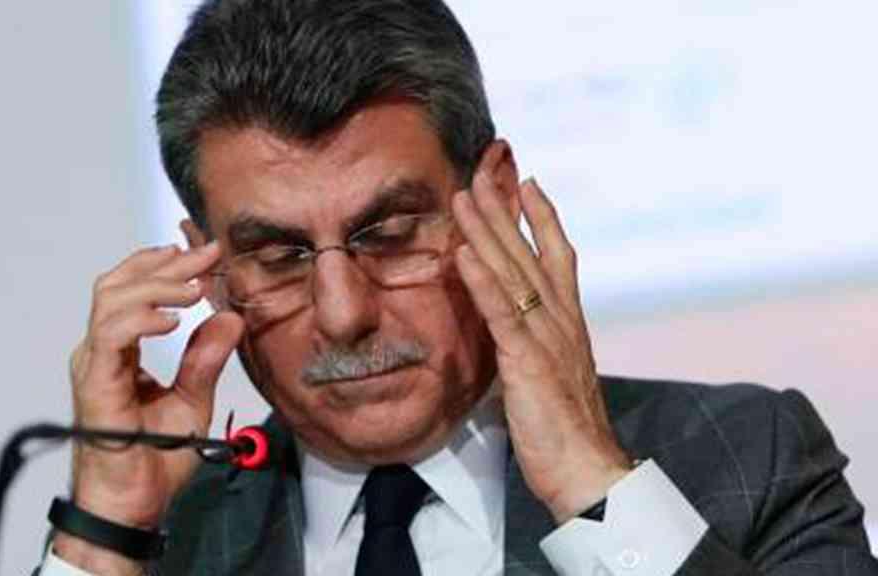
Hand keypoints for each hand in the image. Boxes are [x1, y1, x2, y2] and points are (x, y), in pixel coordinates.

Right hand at [54, 239, 243, 571]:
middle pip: (120, 282)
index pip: (135, 289)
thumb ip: (206, 358)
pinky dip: (142, 318)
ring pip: (112, 298)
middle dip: (165, 263)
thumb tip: (230, 318)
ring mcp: (94, 364)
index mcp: (119, 350)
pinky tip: (175, 317)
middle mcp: (101, 350)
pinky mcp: (96, 383)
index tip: (208, 251)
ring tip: (195, 284)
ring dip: (157, 283)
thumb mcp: (193, 399)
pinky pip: (112, 335)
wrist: (132, 504)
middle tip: (206, 254)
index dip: (168, 265)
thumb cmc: (153, 459)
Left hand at [451, 146, 631, 523]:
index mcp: (569, 323)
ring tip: (464, 195)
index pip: (557, 258)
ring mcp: (547, 338)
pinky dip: (483, 280)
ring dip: (487, 231)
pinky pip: (503, 313)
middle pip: (530, 253)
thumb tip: (513, 334)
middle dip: (505, 210)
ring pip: (513, 273)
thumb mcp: (549, 377)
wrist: (588, 471)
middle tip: (485, 170)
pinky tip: (464, 253)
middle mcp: (562, 321)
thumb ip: (533, 347)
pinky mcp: (528, 361)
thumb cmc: (567, 432)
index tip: (528, 183)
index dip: (542, 219)